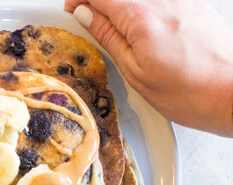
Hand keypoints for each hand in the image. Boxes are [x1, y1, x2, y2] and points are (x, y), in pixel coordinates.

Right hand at [64, 0, 232, 135]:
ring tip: (117, 26)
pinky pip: (159, 1)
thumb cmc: (191, 92)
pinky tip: (142, 28)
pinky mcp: (196, 4)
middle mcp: (164, 0)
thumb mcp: (135, 72)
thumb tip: (86, 16)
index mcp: (141, 16)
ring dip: (122, 7)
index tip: (73, 8)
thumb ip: (109, 37)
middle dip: (99, 2)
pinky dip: (143, 8)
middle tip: (90, 17)